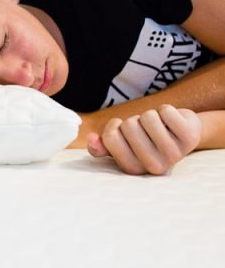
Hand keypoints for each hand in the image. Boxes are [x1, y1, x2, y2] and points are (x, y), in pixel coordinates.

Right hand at [86, 105, 201, 174]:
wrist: (180, 134)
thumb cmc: (146, 139)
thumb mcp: (122, 144)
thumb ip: (102, 145)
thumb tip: (90, 139)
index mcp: (134, 169)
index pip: (110, 137)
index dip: (114, 127)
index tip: (124, 133)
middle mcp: (154, 166)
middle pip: (129, 126)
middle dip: (133, 121)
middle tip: (143, 131)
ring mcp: (174, 153)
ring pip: (147, 117)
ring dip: (149, 115)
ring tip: (157, 126)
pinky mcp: (189, 137)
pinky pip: (166, 111)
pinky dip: (166, 110)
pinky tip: (171, 122)